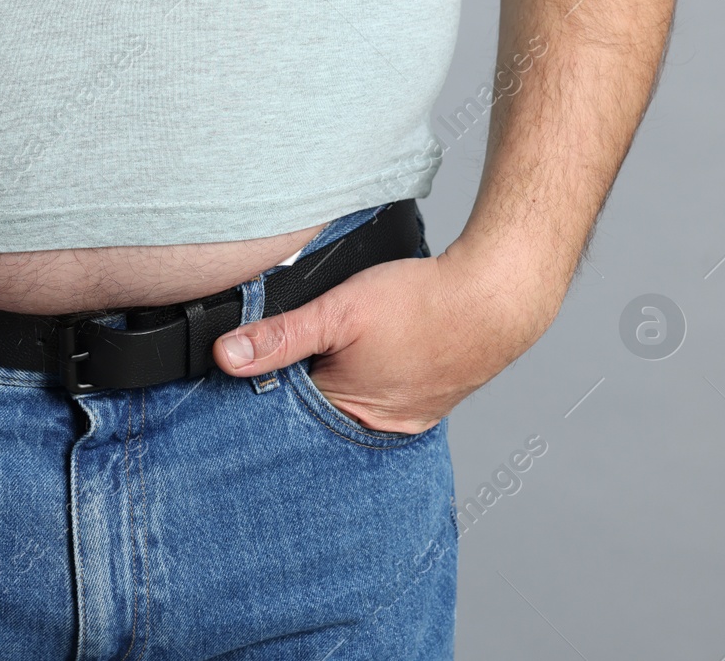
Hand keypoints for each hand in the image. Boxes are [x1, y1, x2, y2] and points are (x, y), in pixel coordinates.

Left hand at [211, 237, 565, 433]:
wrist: (497, 296)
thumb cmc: (423, 302)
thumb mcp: (338, 311)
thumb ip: (280, 335)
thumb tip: (227, 356)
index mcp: (347, 414)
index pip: (285, 410)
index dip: (267, 382)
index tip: (258, 355)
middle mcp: (376, 428)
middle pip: (316, 409)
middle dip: (302, 380)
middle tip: (310, 341)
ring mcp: (404, 418)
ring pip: (350, 401)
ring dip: (338, 375)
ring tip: (347, 343)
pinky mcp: (426, 403)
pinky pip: (383, 396)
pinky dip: (371, 376)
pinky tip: (376, 351)